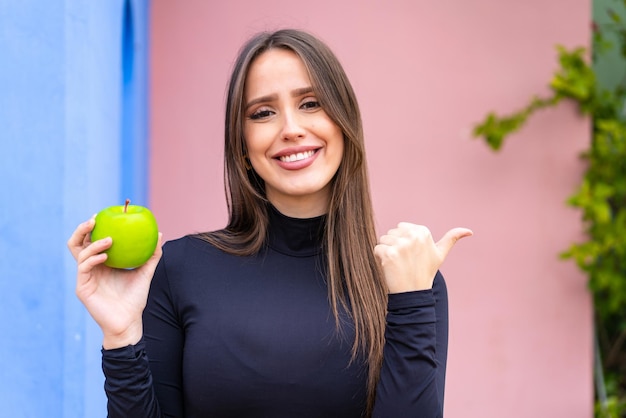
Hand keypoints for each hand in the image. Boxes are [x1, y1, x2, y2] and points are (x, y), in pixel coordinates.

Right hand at [67, 216, 163, 348]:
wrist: (129, 322)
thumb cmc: (135, 299)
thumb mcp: (145, 272)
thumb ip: (152, 255)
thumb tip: (159, 234)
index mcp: (102, 263)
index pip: (92, 240)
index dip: (93, 227)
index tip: (103, 214)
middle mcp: (90, 268)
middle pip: (77, 243)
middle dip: (82, 229)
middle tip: (95, 220)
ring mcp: (85, 277)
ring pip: (79, 253)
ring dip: (94, 243)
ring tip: (110, 240)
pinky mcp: (82, 288)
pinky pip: (84, 268)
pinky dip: (93, 258)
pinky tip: (105, 255)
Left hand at [375, 223, 471, 293]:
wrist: (414, 293)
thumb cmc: (425, 272)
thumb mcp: (439, 254)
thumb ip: (451, 239)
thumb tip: (469, 231)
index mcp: (423, 231)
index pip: (401, 228)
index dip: (403, 241)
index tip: (412, 254)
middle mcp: (412, 235)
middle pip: (391, 233)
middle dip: (394, 245)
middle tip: (405, 261)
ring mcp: (400, 244)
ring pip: (383, 240)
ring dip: (386, 252)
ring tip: (398, 264)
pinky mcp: (389, 253)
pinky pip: (377, 249)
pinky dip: (380, 258)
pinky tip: (390, 267)